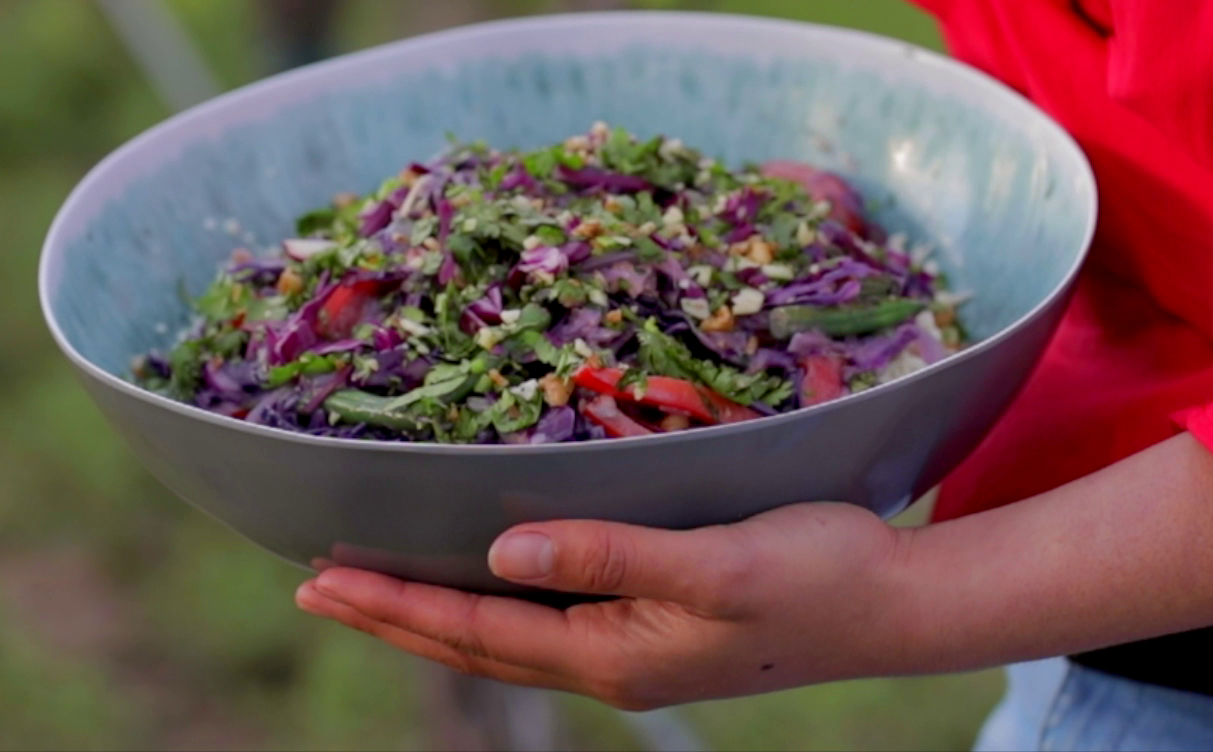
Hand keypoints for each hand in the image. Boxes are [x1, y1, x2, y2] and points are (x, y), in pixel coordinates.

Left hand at [294, 503, 911, 709]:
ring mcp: (631, 651)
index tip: (322, 577)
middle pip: (473, 640)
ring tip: (370, 588)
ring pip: (505, 633)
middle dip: (390, 613)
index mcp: (612, 656)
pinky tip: (484, 577)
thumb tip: (503, 549)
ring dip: (432, 611)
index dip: (394, 602)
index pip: (475, 630)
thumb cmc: (818, 576)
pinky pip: (546, 619)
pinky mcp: (655, 629)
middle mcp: (610, 664)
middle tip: (313, 586)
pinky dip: (492, 600)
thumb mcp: (715, 565)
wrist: (900, 609)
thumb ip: (609, 556)